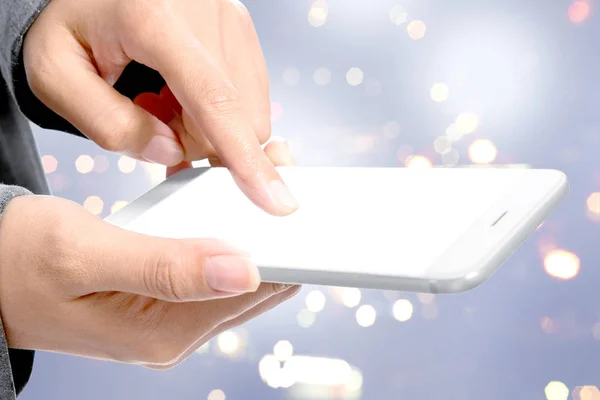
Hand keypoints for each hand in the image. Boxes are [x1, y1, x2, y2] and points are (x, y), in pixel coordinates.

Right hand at [0, 141, 299, 368]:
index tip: (292, 191)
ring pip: (240, 269)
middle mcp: (177, 330)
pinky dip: (226, 226)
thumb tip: (243, 269)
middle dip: (274, 227)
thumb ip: (163, 265)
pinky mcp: (166, 296)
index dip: (286, 244)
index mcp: (162, 331)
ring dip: (252, 222)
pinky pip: (215, 262)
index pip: (255, 291)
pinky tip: (221, 193)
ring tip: (251, 170)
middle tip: (274, 165)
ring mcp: (173, 315)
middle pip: (257, 281)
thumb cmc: (18, 260)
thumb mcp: (82, 253)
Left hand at [23, 0, 297, 215]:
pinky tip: (181, 96)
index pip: (214, 98)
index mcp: (154, 18)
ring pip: (247, 112)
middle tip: (153, 123)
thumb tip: (172, 151)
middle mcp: (207, 13)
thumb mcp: (55, 76)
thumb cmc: (69, 25)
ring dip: (207, 128)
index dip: (244, 156)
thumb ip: (108, 124)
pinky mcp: (240, 29)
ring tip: (162, 103)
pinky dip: (217, 113)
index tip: (275, 200)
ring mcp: (230, 19)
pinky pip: (247, 96)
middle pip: (237, 117)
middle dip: (199, 143)